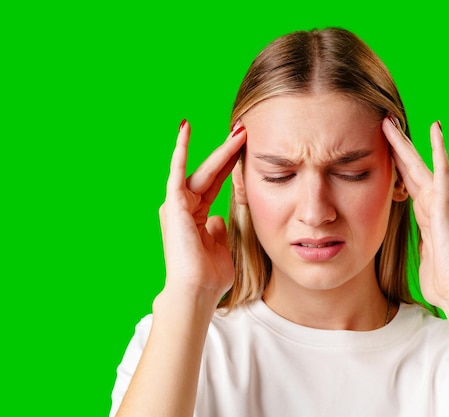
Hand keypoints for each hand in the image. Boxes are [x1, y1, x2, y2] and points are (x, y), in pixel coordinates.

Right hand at [159, 120, 245, 297]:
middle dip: (228, 150)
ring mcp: (178, 204)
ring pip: (201, 169)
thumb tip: (217, 220)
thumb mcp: (219, 247)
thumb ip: (217, 231)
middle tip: (244, 128)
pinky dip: (180, 150)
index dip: (230, 164)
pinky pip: (177, 171)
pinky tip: (185, 129)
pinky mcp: (173, 204)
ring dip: (221, 149)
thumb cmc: (210, 276)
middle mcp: (184, 206)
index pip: (216, 182)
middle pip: (210, 171)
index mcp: (195, 215)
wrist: (197, 290)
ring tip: (239, 129)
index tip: (245, 146)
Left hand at [383, 118, 448, 312]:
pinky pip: (442, 173)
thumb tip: (418, 241)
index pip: (405, 183)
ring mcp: (439, 203)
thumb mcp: (423, 255)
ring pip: (420, 165)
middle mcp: (431, 204)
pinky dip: (440, 151)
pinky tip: (436, 130)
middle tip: (382, 124)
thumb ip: (420, 242)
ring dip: (406, 144)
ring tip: (392, 122)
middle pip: (409, 169)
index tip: (381, 147)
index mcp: (424, 215)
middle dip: (395, 147)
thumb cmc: (442, 279)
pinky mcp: (445, 206)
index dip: (394, 164)